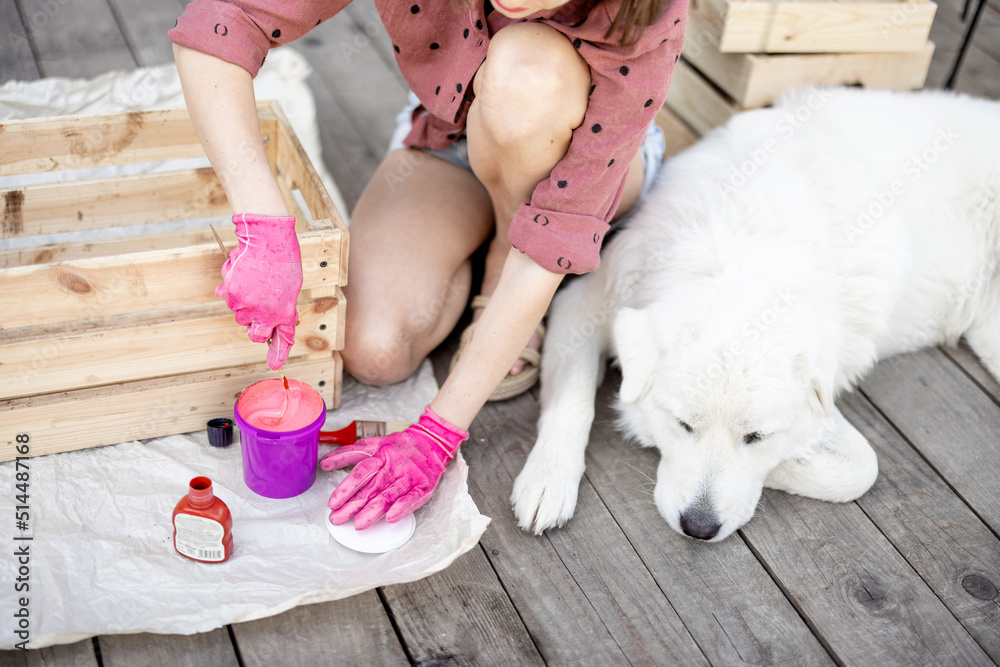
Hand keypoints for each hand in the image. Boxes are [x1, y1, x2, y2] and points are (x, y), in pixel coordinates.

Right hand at [216, 214, 301, 368]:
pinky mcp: (229, 294)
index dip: (277, 353)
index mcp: (283, 313)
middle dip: (256, 323)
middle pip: (253, 332)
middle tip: (261, 303)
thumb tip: (268, 325)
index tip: (276, 364)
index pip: (280, 339)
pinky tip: (242, 276)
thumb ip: (281, 311)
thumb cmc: (283, 262)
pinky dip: (232, 290)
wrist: (267, 240)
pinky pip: (227, 298)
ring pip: (239, 314)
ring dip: (244, 304)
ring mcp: (244, 305)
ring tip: (253, 282)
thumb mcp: (291, 290)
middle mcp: (263, 314)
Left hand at [320, 407, 468, 528]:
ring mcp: (410, 478)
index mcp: (381, 456)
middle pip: (372, 487)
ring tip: (359, 524)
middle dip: (353, 505)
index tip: (333, 502)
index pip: (362, 471)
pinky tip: (391, 518)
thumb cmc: (400, 446)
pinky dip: (402, 508)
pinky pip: (412, 498)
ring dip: (374, 511)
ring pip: (390, 495)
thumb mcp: (373, 445)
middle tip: (338, 518)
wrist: (432, 442)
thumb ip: (348, 454)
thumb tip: (324, 463)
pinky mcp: (423, 487)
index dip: (347, 487)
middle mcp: (394, 467)